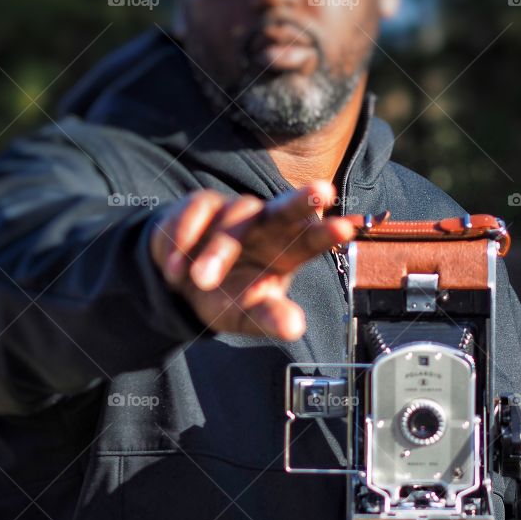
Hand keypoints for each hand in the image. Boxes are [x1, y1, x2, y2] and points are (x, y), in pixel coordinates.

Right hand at [150, 180, 353, 338]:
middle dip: (302, 201)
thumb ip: (270, 319)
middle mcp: (265, 225)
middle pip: (286, 208)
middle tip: (323, 191)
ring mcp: (233, 212)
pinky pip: (196, 212)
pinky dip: (185, 238)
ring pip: (234, 218)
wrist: (180, 284)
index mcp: (285, 251)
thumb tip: (294, 328)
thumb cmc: (227, 296)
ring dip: (216, 250)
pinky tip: (174, 268)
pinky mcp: (201, 206)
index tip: (346, 229)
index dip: (326, 234)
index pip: (310, 240)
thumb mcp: (247, 315)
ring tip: (199, 280)